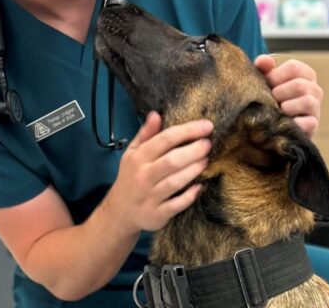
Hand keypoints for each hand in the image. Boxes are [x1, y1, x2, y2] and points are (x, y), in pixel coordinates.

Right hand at [103, 112, 212, 234]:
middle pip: (172, 161)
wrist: (120, 211)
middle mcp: (143, 176)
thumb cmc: (131, 176)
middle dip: (194, 150)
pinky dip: (190, 196)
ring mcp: (149, 197)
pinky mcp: (157, 215)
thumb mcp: (132, 153)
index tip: (207, 126)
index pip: (165, 139)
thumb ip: (145, 134)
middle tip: (208, 144)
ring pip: (175, 182)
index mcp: (138, 158)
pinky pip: (176, 205)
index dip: (188, 131)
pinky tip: (200, 186)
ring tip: (206, 160)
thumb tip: (156, 114)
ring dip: (194, 170)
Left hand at [254, 55, 322, 138]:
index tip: (267, 84)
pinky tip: (283, 123)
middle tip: (271, 99)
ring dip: (287, 107)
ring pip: (307, 102)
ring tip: (277, 110)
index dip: (276, 76)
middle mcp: (315, 89)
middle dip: (279, 93)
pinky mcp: (314, 125)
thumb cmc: (273, 96)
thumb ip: (264, 68)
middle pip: (299, 85)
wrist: (276, 123)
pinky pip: (309, 123)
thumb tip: (262, 61)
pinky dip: (295, 123)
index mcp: (305, 74)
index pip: (294, 67)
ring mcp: (316, 107)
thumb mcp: (267, 80)